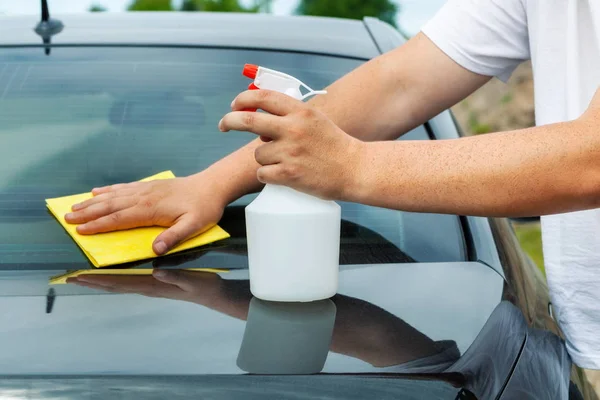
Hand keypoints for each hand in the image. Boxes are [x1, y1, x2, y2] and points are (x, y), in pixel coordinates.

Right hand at [64, 174, 225, 254]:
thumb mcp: (194, 226)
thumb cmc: (204, 208)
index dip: (99, 225)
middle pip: (110, 206)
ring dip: (92, 202)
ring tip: (74, 207)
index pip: (119, 218)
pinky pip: (123, 187)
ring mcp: (145, 190)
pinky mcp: (149, 186)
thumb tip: (156, 250)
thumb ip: (174, 237)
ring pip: (113, 196)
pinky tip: (97, 192)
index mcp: (150, 210)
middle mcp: (143, 198)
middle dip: (87, 214)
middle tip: (67, 219)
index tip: (81, 231)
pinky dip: (108, 190)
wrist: (211, 186)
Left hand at [68, 269, 223, 304]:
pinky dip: (112, 278)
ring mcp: (149, 287)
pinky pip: (127, 282)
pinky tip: (107, 275)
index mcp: (153, 285)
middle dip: (91, 281)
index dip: (99, 279)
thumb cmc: (203, 286)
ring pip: (118, 284)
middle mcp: (147, 287)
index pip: (120, 283)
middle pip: (113, 285)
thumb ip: (175, 277)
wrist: (212, 295)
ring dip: (98, 281)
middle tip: (69, 278)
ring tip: (81, 278)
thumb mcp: (192, 280)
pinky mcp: (153, 284)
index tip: (80, 276)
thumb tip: (156, 271)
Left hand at [219, 90, 364, 199]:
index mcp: (300, 112)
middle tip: (222, 125)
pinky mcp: (289, 174)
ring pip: (258, 154)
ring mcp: (290, 152)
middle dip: (230, 121)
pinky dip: (268, 175)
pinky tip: (283, 176)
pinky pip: (262, 173)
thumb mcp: (315, 121)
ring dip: (264, 160)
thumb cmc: (334, 146)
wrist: (355, 169)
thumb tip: (259, 121)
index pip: (264, 97)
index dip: (243, 99)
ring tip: (285, 163)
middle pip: (248, 120)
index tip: (234, 105)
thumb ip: (290, 117)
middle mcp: (293, 128)